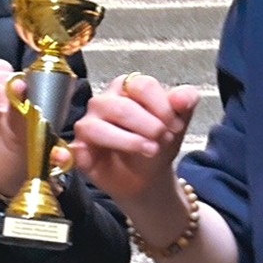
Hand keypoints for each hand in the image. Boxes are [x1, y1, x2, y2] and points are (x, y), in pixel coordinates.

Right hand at [69, 73, 199, 210]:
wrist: (148, 177)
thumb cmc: (158, 144)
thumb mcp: (177, 122)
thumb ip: (184, 103)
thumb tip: (183, 98)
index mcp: (127, 87)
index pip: (142, 85)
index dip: (162, 107)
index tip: (176, 126)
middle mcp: (104, 102)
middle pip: (122, 107)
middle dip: (148, 126)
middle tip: (163, 139)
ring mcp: (88, 124)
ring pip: (98, 127)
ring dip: (128, 141)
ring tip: (150, 150)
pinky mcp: (79, 148)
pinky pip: (78, 147)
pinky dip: (86, 154)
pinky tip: (101, 160)